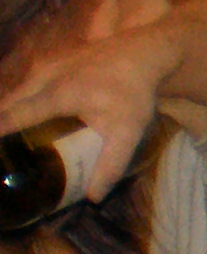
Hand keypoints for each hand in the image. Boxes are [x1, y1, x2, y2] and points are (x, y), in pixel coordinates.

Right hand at [0, 25, 174, 196]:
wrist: (145, 55)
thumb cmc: (134, 94)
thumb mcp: (128, 132)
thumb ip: (110, 164)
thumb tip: (94, 198)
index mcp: (57, 95)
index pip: (15, 116)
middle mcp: (45, 78)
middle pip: (9, 103)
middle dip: (0, 122)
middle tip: (2, 152)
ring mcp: (46, 66)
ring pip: (16, 91)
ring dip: (6, 112)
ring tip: (7, 138)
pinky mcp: (51, 62)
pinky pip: (25, 85)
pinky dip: (17, 101)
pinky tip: (17, 116)